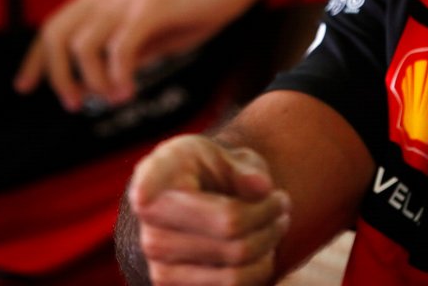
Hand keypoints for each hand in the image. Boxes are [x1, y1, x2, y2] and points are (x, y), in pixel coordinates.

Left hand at [13, 0, 268, 109]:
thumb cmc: (198, 1)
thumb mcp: (156, 29)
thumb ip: (129, 49)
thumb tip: (106, 81)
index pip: (54, 26)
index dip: (36, 59)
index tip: (26, 86)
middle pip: (57, 36)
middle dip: (58, 76)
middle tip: (75, 104)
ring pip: (84, 46)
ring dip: (93, 81)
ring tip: (114, 99)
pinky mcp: (152, 8)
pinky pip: (120, 49)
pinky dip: (118, 76)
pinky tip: (129, 91)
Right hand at [124, 134, 290, 285]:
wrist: (191, 203)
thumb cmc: (208, 172)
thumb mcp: (223, 156)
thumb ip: (242, 168)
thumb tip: (261, 188)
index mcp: (157, 174)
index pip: (151, 184)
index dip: (147, 188)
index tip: (144, 194)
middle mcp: (150, 221)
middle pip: (231, 227)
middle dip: (268, 216)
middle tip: (282, 202)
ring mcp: (157, 260)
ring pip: (236, 266)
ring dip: (268, 245)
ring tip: (277, 223)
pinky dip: (258, 271)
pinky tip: (262, 250)